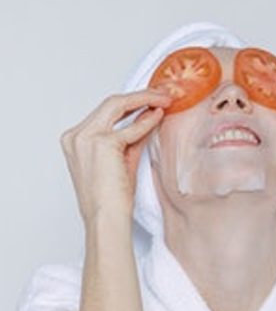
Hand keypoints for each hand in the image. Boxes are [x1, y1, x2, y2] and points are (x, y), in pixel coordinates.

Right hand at [61, 90, 170, 222]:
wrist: (106, 217)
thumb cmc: (111, 197)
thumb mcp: (122, 159)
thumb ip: (132, 138)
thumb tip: (149, 119)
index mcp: (75, 139)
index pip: (105, 112)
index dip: (131, 103)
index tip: (150, 100)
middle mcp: (76, 135)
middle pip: (110, 103)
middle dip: (140, 96)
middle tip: (163, 93)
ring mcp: (86, 137)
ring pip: (117, 105)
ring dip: (144, 99)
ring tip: (165, 98)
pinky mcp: (102, 143)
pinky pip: (131, 128)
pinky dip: (147, 121)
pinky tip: (160, 115)